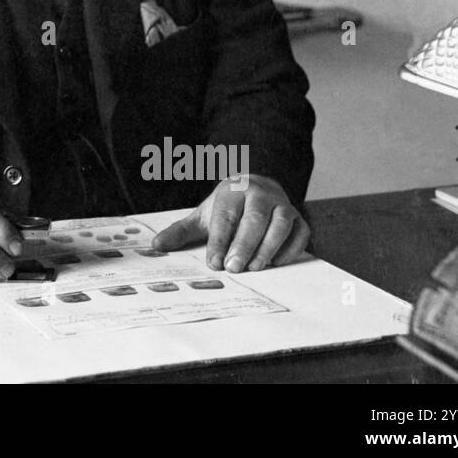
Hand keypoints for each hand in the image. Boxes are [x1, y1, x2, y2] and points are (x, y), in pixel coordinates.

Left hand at [150, 174, 308, 272]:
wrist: (256, 188)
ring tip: (255, 268)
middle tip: (234, 269)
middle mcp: (260, 194)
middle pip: (254, 219)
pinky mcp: (299, 218)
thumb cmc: (227, 207)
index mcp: (232, 191)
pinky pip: (300, 232)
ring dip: (268, 247)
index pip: (226, 216)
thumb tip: (156, 246)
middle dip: (244, 245)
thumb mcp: (202, 216)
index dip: (220, 241)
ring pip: (280, 224)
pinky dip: (291, 248)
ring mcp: (282, 205)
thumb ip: (180, 231)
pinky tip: (277, 262)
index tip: (214, 263)